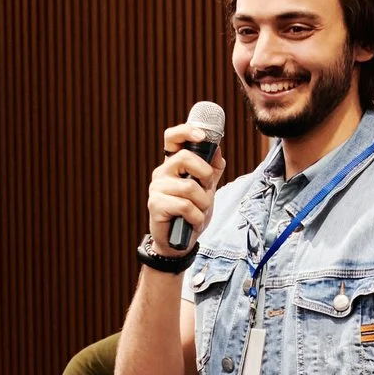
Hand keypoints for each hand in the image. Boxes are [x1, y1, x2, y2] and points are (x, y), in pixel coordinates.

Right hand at [147, 121, 224, 252]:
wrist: (179, 243)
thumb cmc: (191, 214)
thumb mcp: (206, 190)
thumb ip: (211, 171)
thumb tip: (218, 150)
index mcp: (173, 165)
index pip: (172, 138)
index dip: (186, 131)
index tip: (203, 136)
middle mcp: (162, 173)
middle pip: (185, 158)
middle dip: (204, 174)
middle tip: (206, 189)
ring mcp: (157, 188)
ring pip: (189, 187)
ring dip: (203, 203)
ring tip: (199, 212)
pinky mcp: (155, 205)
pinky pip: (185, 206)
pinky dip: (196, 217)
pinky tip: (192, 222)